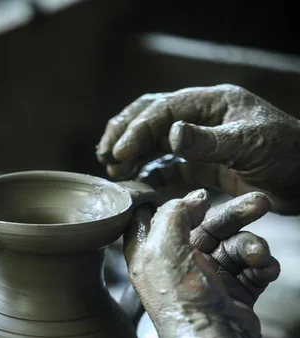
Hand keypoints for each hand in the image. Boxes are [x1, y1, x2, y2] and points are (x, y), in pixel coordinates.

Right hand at [97, 85, 299, 214]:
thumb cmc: (285, 153)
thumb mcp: (248, 143)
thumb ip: (208, 141)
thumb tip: (170, 135)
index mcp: (211, 103)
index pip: (163, 110)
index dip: (137, 130)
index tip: (118, 153)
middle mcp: (201, 119)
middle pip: (152, 119)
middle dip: (126, 135)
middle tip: (105, 157)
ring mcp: (201, 143)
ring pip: (157, 144)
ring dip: (134, 156)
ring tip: (115, 172)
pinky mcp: (204, 167)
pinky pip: (170, 168)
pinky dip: (152, 175)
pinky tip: (139, 185)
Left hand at [124, 190, 279, 337]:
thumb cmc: (182, 300)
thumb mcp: (164, 247)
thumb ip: (173, 214)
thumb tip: (194, 199)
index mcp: (153, 255)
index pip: (162, 219)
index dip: (180, 205)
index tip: (200, 199)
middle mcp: (179, 265)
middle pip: (209, 227)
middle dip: (235, 214)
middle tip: (260, 203)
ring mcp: (209, 279)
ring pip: (236, 245)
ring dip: (253, 245)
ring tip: (259, 256)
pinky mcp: (234, 292)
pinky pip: (253, 267)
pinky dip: (263, 265)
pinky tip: (266, 270)